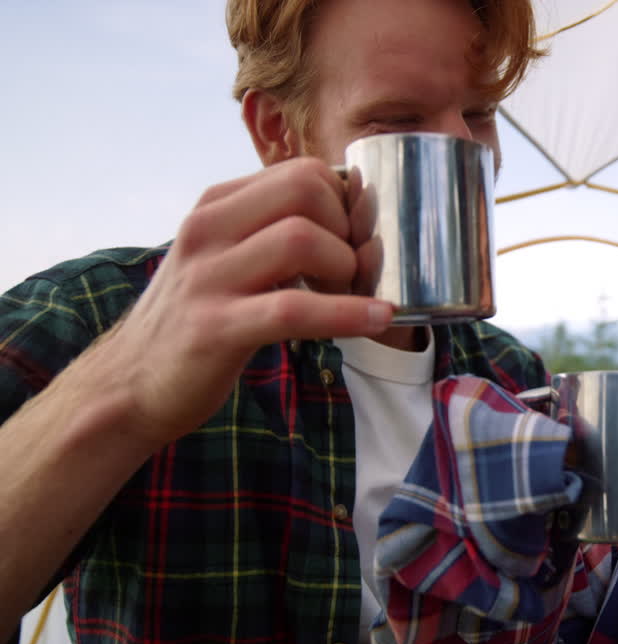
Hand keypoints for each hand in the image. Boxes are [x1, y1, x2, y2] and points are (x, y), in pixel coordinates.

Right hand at [95, 157, 393, 447]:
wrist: (128, 385)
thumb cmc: (195, 320)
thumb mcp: (226, 258)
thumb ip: (271, 232)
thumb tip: (351, 216)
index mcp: (216, 207)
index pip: (303, 172)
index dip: (346, 205)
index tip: (355, 241)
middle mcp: (207, 231)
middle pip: (306, 192)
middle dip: (349, 229)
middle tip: (355, 270)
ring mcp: (208, 278)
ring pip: (301, 240)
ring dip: (346, 269)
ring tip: (351, 296)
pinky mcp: (215, 328)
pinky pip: (295, 309)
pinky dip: (348, 314)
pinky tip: (378, 319)